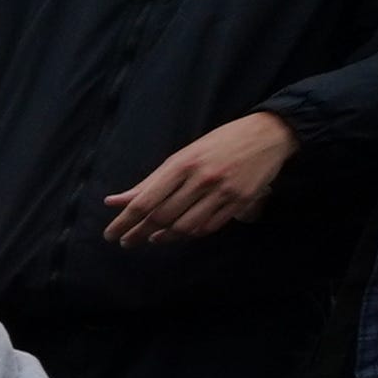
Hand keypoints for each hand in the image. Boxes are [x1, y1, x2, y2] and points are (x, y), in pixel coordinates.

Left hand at [103, 110, 297, 248]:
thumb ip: (149, 181)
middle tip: (127, 242)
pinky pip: (209, 227)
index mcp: (182, 164)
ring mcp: (222, 192)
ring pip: (185, 226)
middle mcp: (201, 179)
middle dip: (139, 233)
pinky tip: (180, 234)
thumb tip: (113, 201)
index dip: (124, 221)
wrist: (267, 135)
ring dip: (165, 237)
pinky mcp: (240, 202)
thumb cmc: (218, 144)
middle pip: (162, 217)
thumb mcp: (182, 156)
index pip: (145, 201)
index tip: (111, 235)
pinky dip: (191, 234)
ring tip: (152, 239)